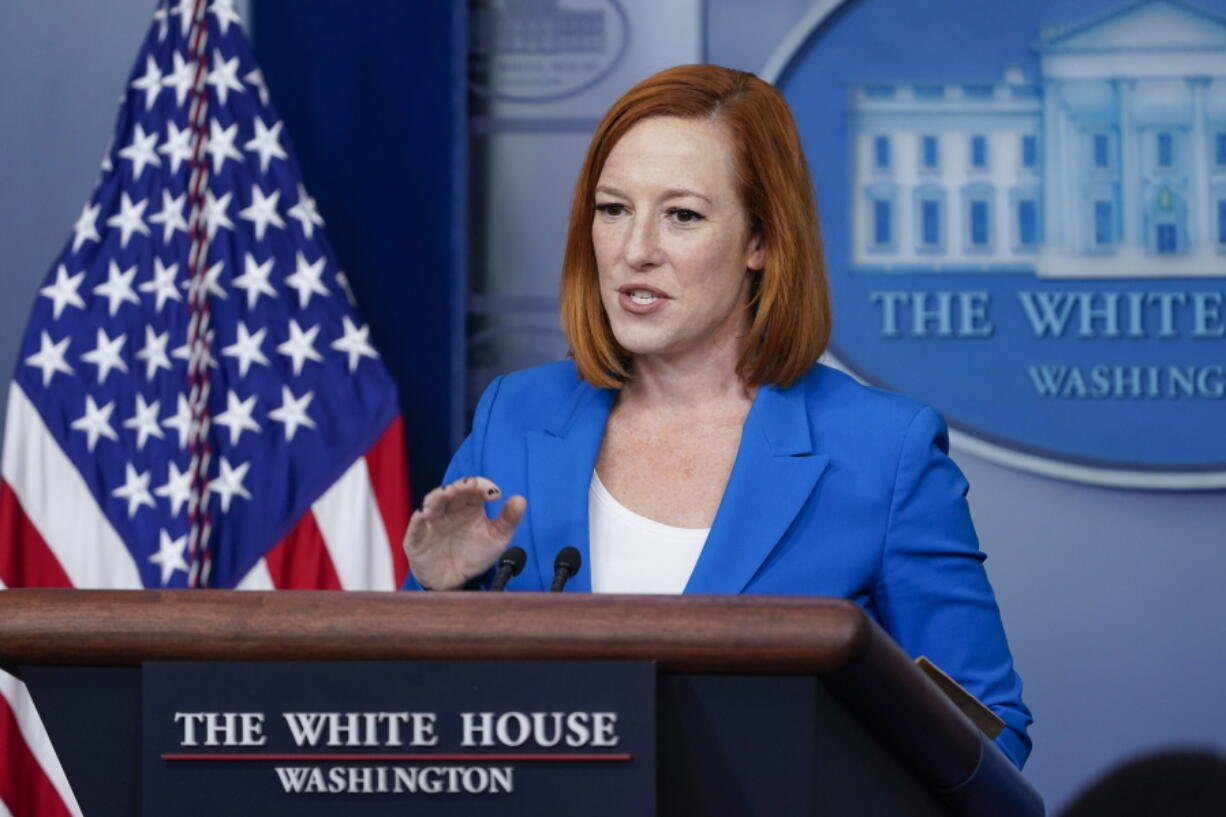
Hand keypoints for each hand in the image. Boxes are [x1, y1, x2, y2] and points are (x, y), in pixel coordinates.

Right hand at [403, 477, 526, 589]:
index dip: (482, 486)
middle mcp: (449, 510)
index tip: (495, 494)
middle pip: (452, 491)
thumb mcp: (497, 539)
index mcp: (468, 506)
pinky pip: (415, 526)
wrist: (457, 582)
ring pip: (432, 502)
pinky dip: (419, 518)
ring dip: (439, 496)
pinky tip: (425, 514)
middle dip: (460, 486)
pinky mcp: (417, 538)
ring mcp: (432, 522)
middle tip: (469, 486)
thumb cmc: (475, 555)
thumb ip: (508, 520)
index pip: (473, 488)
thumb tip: (521, 499)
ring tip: (448, 493)